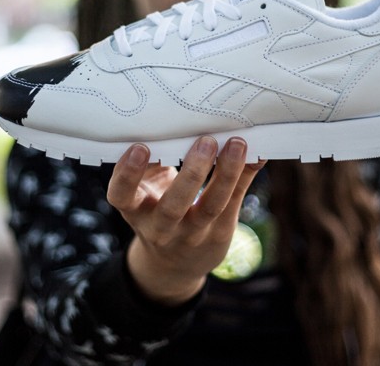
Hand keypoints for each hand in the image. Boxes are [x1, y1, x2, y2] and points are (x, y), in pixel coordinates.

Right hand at [107, 136, 265, 304]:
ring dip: (226, 174)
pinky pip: (234, 201)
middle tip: (205, 141)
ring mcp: (192, 234)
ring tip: (237, 145)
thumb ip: (155, 162)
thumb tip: (174, 118)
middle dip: (191, 174)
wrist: (173, 263)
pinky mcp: (219, 233)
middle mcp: (160, 227)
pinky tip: (258, 155)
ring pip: (210, 207)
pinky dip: (246, 175)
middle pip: (173, 207)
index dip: (127, 175)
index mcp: (135, 210)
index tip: (140, 147)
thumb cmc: (157, 208)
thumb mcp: (146, 190)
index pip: (121, 196)